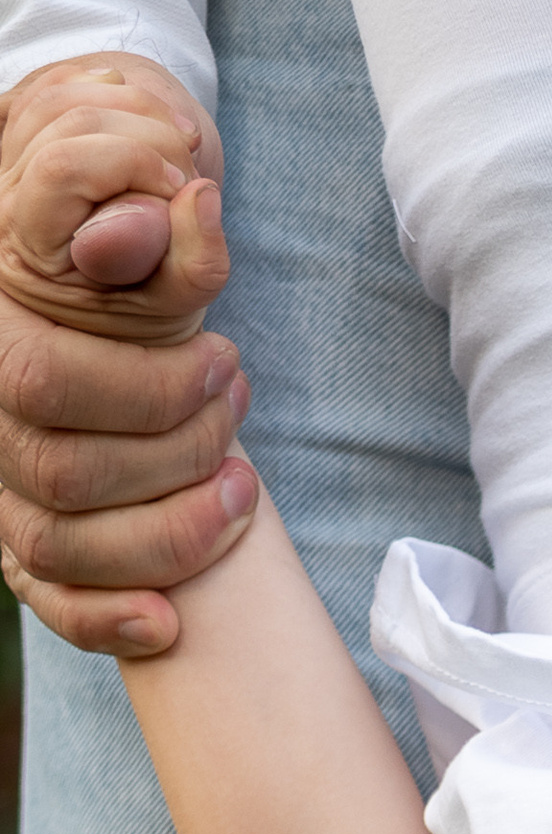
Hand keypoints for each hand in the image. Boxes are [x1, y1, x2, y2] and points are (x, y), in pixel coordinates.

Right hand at [0, 53, 255, 655]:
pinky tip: (169, 624)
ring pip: (63, 546)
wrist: (92, 306)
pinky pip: (51, 603)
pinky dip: (106, 622)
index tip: (229, 361)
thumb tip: (189, 210)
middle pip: (62, 473)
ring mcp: (0, 492)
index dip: (150, 386)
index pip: (46, 383)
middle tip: (242, 414)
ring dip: (169, 533)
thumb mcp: (137, 230)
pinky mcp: (26, 549)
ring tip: (245, 489)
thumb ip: (156, 227)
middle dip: (176, 454)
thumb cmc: (122, 276)